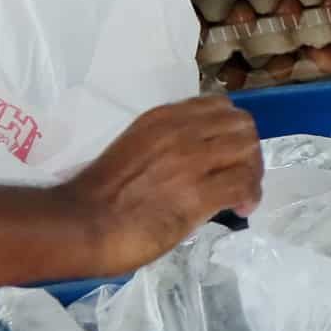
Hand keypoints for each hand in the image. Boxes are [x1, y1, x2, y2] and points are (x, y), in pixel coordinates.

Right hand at [60, 96, 261, 274]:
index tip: (226, 154)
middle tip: (239, 177)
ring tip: (241, 195)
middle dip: (247, 150)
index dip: (231, 131)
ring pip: (249, 149)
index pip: (218, 106)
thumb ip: (167, 146)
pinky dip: (250, 195)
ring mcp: (191, 160)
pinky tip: (240, 209)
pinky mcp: (198, 193)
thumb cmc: (98, 195)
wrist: (79, 224)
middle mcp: (181, 130)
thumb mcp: (137, 149)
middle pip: (242, 125)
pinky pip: (244, 183)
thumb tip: (193, 163)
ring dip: (252, 172)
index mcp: (162, 118)